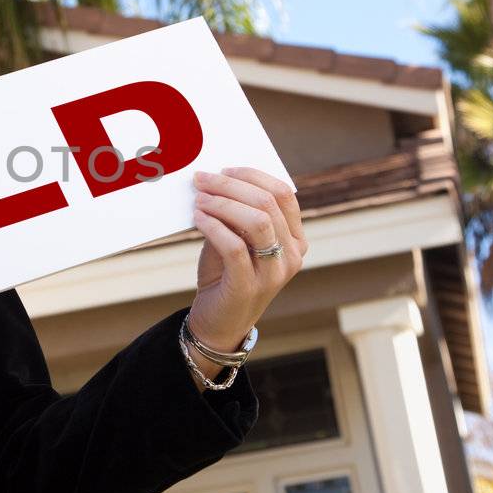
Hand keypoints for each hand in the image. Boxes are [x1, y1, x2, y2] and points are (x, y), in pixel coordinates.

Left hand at [188, 167, 306, 353]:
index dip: (253, 176)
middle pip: (268, 203)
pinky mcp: (249, 286)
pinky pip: (234, 247)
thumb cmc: (225, 275)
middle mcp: (292, 255)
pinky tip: (198, 218)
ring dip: (223, 203)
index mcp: (295, 239)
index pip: (283, 194)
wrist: (218, 323)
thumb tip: (215, 179)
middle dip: (231, 185)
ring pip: (257, 222)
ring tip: (199, 199)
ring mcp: (274, 273)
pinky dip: (214, 226)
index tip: (224, 169)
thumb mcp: (236, 239)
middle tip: (202, 179)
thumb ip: (235, 214)